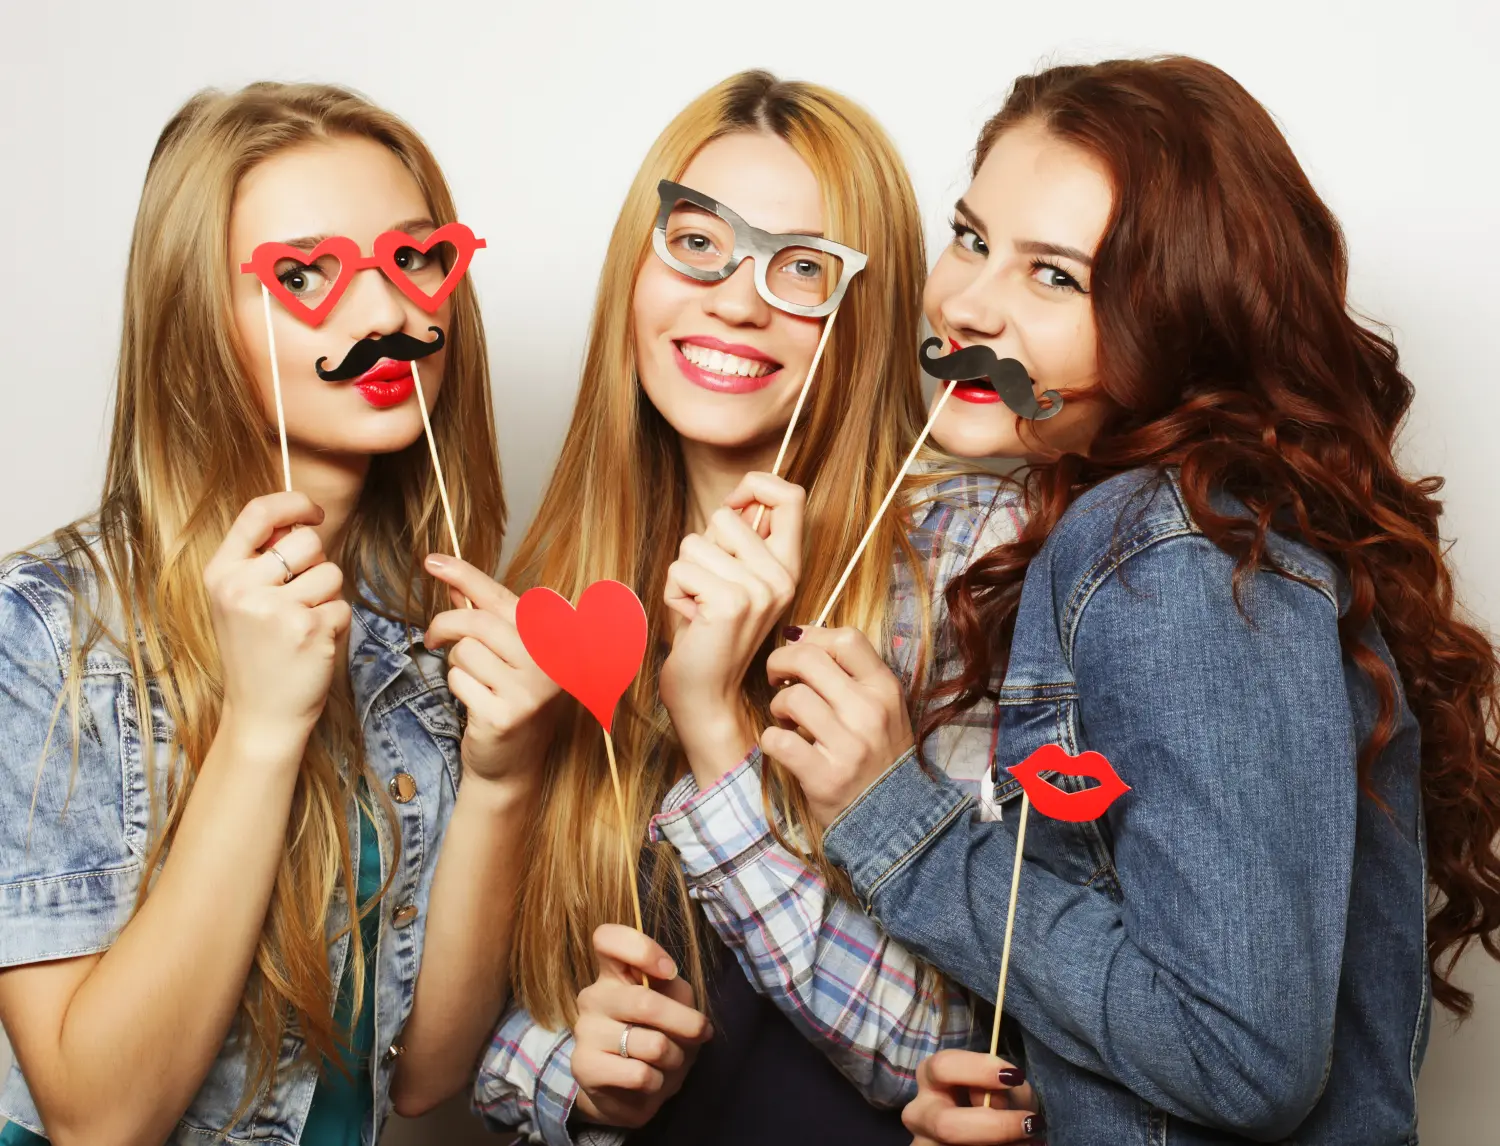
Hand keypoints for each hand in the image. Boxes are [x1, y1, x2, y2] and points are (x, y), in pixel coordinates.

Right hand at [204, 492, 349, 751]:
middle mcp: (242, 587)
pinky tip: (313, 645)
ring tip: (303, 625)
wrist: (261, 714)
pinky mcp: (308, 629)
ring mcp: (275, 609)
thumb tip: (301, 521)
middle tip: (300, 597)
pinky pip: (342, 607)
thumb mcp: (238, 602)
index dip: (293, 503)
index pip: (257, 513)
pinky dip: (336, 625)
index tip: (312, 512)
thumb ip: (260, 561)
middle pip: (307, 541)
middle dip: (316, 563)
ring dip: (328, 598)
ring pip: (331, 573)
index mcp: (220, 574)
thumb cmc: (256, 654)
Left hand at [422, 554, 559, 785]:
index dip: (464, 575)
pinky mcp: (506, 714)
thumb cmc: (509, 695)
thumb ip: (483, 612)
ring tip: (474, 680)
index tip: (432, 560)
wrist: (512, 762)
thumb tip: (448, 575)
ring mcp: (531, 689)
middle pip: (477, 622)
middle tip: (434, 638)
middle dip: (445, 626)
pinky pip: (459, 681)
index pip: (501, 597)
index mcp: (556, 636)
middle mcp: (551, 659)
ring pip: (464, 651)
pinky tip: (475, 702)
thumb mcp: (505, 649)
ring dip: (456, 664)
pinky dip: (457, 688)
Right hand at [570, 925, 713, 1128]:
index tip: (669, 971)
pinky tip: (650, 1081)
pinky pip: (639, 1075)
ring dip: (675, 1057)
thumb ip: (676, 990)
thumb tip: (671, 983)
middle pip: (645, 1002)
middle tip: (701, 1033)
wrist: (627, 1091)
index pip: (607, 938)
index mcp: (613, 973)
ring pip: (651, 1044)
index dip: (642, 949)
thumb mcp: (675, 1005)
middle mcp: (594, 996)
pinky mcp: (584, 1067)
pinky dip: (659, 1082)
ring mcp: (585, 1031)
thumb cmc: (656, 1036)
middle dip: (687, 1023)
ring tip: (670, 1061)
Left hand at [659, 472, 803, 777]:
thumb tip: (740, 498)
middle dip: (701, 548)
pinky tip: (691, 620)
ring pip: (694, 542)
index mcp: (789, 566)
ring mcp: (760, 590)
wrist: (707, 695)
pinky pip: (680, 569)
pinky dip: (673, 593)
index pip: (791, 496)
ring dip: (683, 574)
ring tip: (698, 607)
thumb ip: (743, 542)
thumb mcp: (736, 580)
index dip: (755, 487)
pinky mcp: (731, 603)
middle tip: (708, 590)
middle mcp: (782, 576)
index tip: (732, 509)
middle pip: (724, 517)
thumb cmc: (709, 633)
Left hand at [760, 626, 914, 825]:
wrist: (894, 816)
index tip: (798, 648)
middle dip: (781, 662)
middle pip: (810, 659)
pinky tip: (780, 744)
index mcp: (884, 689)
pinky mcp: (825, 776)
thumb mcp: (883, 707)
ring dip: (778, 705)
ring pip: (792, 698)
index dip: (813, 636)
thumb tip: (800, 637)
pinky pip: (780, 741)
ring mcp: (848, 746)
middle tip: (777, 677)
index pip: (846, 639)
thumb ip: (851, 674)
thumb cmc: (878, 753)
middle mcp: (869, 713)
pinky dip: (771, 739)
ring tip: (785, 717)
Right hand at [904, 1051, 1041, 1144]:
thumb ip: (1003, 1090)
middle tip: (1030, 1123)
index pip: (943, 1067)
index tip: (1014, 1076)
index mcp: (930, 1078)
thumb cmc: (997, 1099)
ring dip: (1002, 1145)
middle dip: (995, 1127)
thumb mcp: (1005, 1088)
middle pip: (945, 1125)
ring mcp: (925, 1143)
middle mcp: (919, 1113)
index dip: (979, 1070)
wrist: (989, 1128)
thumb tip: (996, 1103)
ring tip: (1028, 1138)